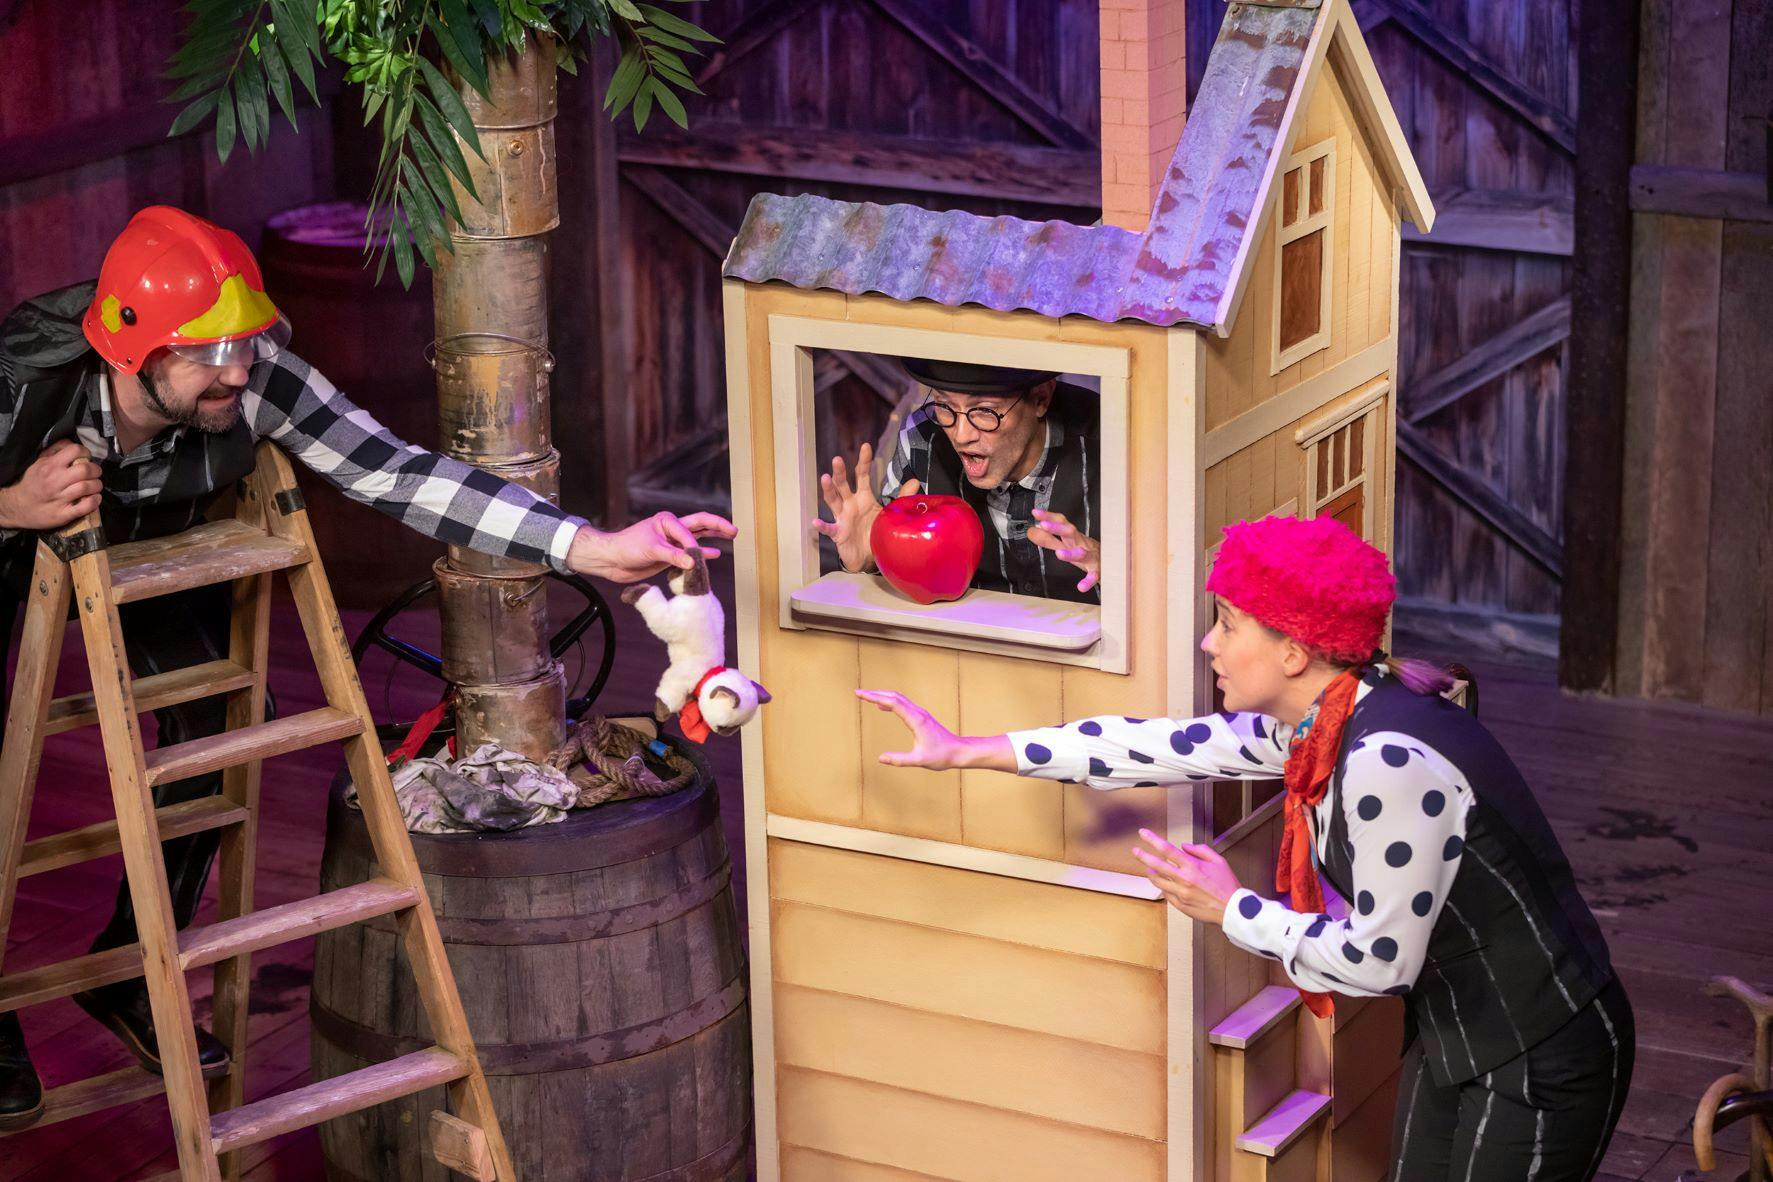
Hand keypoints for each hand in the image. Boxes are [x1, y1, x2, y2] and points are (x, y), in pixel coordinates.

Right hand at [0, 440, 102, 531]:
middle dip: (96, 470)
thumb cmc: (32, 483)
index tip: (87, 458)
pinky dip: (95, 501)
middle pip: (86, 470)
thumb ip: (55, 451)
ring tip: (95, 486)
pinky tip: (94, 498)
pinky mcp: (63, 514)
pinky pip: (86, 506)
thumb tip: (71, 443)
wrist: (17, 506)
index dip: (86, 452)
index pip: (75, 451)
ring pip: (88, 487)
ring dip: (97, 486)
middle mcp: (55, 481)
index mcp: (49, 466)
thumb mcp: (39, 463)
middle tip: (95, 473)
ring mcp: (59, 498)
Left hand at [567, 511, 735, 583]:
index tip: (694, 559)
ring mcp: (672, 542)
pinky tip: (714, 554)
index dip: (695, 545)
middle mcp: (672, 529)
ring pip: (697, 538)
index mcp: (667, 520)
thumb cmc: (626, 548)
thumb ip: (673, 555)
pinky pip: (690, 554)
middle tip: (734, 531)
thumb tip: (694, 561)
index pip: (690, 531)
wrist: (611, 560)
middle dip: (717, 526)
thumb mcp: (650, 549)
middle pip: (700, 525)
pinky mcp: (670, 555)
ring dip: (713, 538)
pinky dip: (702, 554)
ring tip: (731, 536)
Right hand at [814, 442, 921, 571]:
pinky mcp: (838, 533)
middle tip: (837, 459)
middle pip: (843, 485)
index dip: (864, 461)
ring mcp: (842, 518)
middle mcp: (850, 504)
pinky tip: (816, 521)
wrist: (868, 556)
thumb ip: (901, 497)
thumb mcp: (889, 513)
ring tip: (825, 478)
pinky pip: (829, 529)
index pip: (862, 475)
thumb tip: (915, 480)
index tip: (866, 446)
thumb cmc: (875, 531)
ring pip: (833, 501)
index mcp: (863, 497)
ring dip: (829, 490)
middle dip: (840, 472)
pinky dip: (822, 526)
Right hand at [855, 688, 1013, 772]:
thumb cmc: (942, 756)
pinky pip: (903, 704)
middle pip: (894, 696)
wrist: (959, 751)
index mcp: (916, 720)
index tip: (861, 695)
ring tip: (867, 697)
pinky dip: (890, 701)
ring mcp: (920, 713)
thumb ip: (899, 760)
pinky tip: (882, 706)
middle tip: (858, 693)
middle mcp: (918, 713)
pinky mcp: (921, 717)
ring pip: (899, 698)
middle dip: (875, 693)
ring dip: (882, 695)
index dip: (875, 697)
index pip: (892, 703)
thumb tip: (881, 758)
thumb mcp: (919, 761)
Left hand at [1028, 509, 1100, 592]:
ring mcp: (1091, 557)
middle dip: (1058, 528)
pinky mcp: (1098, 571)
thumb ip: (1048, 540)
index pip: (1061, 523)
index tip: (1036, 513)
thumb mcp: (1066, 545)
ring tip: (1059, 554)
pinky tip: (1081, 587)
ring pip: (1083, 554)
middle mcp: (1082, 544)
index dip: (1049, 517)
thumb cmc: (1087, 552)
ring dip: (1072, 553)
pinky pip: (1094, 575)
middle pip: (1071, 533)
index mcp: (1073, 537)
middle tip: (1044, 525)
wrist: (1114, 562)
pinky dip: (1088, 581)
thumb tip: (1031, 531)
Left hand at [1132, 829, 1242, 924]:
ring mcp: (1180, 894)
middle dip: (1143, 856)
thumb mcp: (1218, 861)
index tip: (1143, 833)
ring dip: (1151, 873)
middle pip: (1156, 865)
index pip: (1167, 849)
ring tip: (1149, 869)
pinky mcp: (1180, 905)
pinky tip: (1163, 883)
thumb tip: (1184, 846)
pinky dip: (1163, 887)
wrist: (1233, 909)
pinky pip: (1166, 894)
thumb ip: (1200, 850)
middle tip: (1135, 850)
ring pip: (1158, 881)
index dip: (1152, 839)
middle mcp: (1184, 880)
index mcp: (1193, 866)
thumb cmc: (1227, 885)